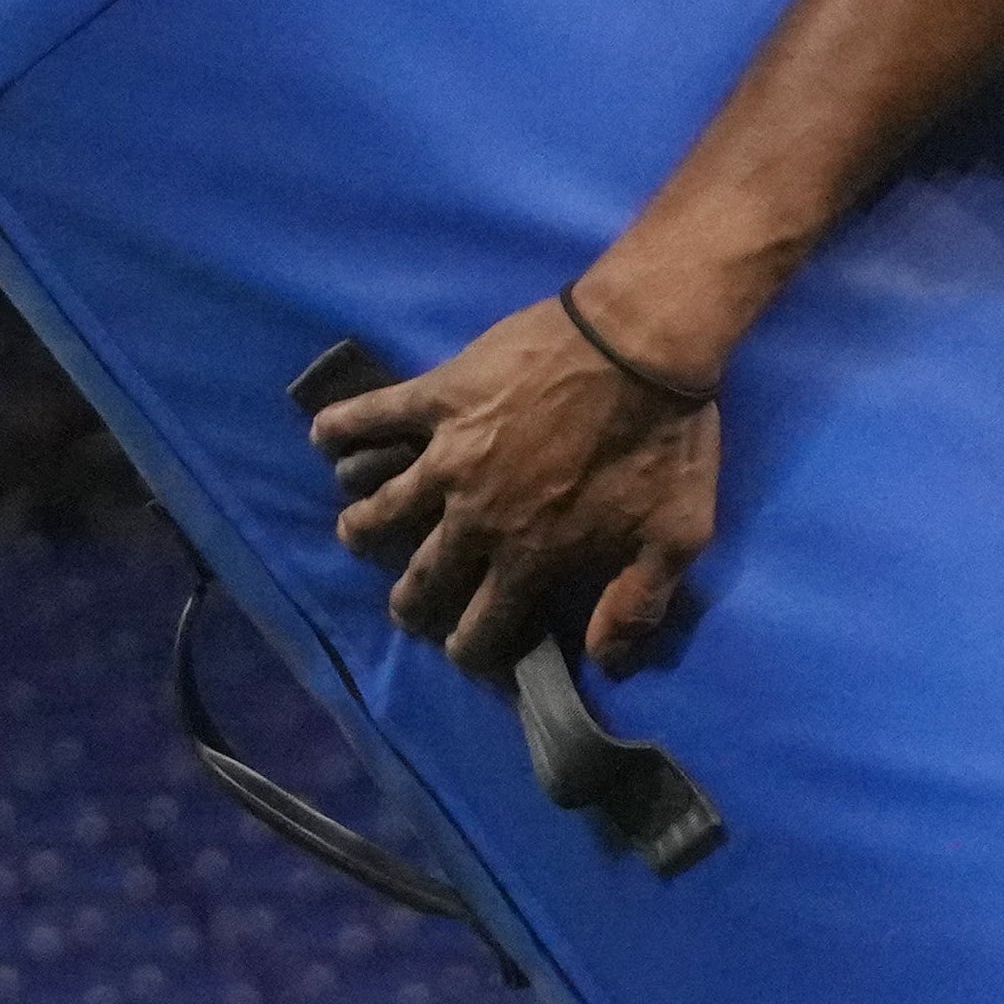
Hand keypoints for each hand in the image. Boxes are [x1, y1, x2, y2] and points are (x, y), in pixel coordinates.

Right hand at [315, 286, 731, 684]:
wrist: (642, 342)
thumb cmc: (666, 437)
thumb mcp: (678, 534)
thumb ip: (638, 602)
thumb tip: (607, 661)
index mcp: (531, 555)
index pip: (482, 628)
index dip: (471, 650)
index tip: (467, 651)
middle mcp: (476, 517)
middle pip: (422, 577)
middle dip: (411, 603)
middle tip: (408, 606)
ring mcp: (448, 455)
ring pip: (382, 507)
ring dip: (363, 528)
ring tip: (355, 533)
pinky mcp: (437, 397)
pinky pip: (371, 416)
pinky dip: (340, 428)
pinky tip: (325, 439)